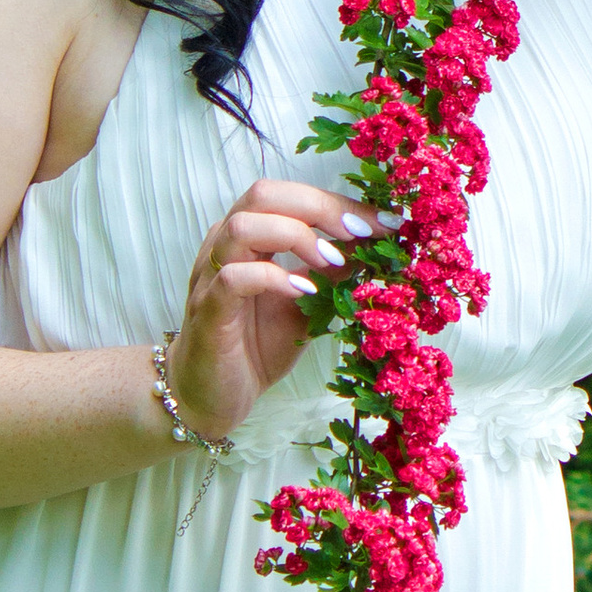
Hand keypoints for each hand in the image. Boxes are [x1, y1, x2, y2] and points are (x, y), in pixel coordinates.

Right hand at [165, 179, 373, 440]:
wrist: (211, 397)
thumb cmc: (256, 345)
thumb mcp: (308, 303)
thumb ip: (333, 272)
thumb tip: (375, 244)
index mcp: (249, 237)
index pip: (290, 196)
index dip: (338, 202)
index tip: (383, 221)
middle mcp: (224, 246)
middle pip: (264, 194)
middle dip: (320, 207)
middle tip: (361, 232)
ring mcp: (211, 276)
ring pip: (243, 226)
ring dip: (295, 236)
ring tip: (331, 262)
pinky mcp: (207, 311)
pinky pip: (233, 277)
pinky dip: (273, 277)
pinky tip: (304, 292)